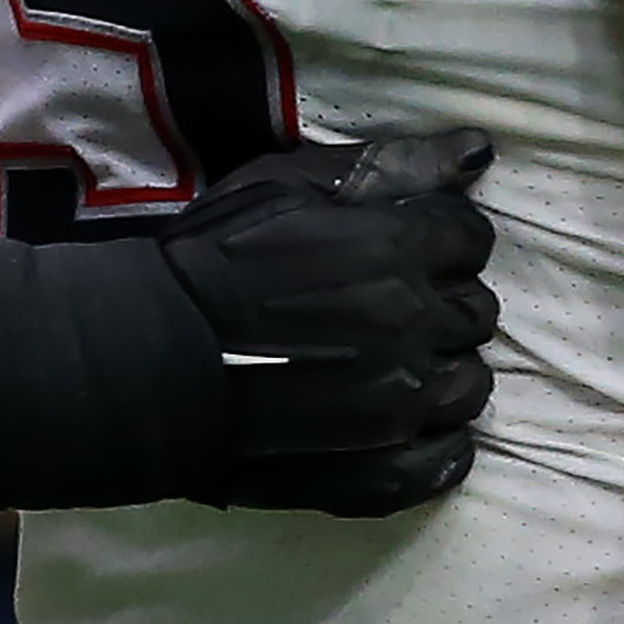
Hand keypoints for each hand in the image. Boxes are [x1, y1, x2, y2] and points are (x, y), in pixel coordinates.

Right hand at [151, 129, 500, 515]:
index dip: (439, 238)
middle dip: (443, 300)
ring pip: (470, 385)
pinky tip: (402, 424)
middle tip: (388, 303)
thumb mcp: (287, 182)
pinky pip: (446, 461)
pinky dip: (437, 443)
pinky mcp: (379, 471)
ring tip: (390, 364)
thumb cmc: (210, 258)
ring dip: (442, 369)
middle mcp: (413, 330)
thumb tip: (477, 152)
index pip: (469, 238)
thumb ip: (390, 166)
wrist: (146, 359)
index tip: (403, 246)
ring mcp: (401, 410)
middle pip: (476, 312)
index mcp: (396, 253)